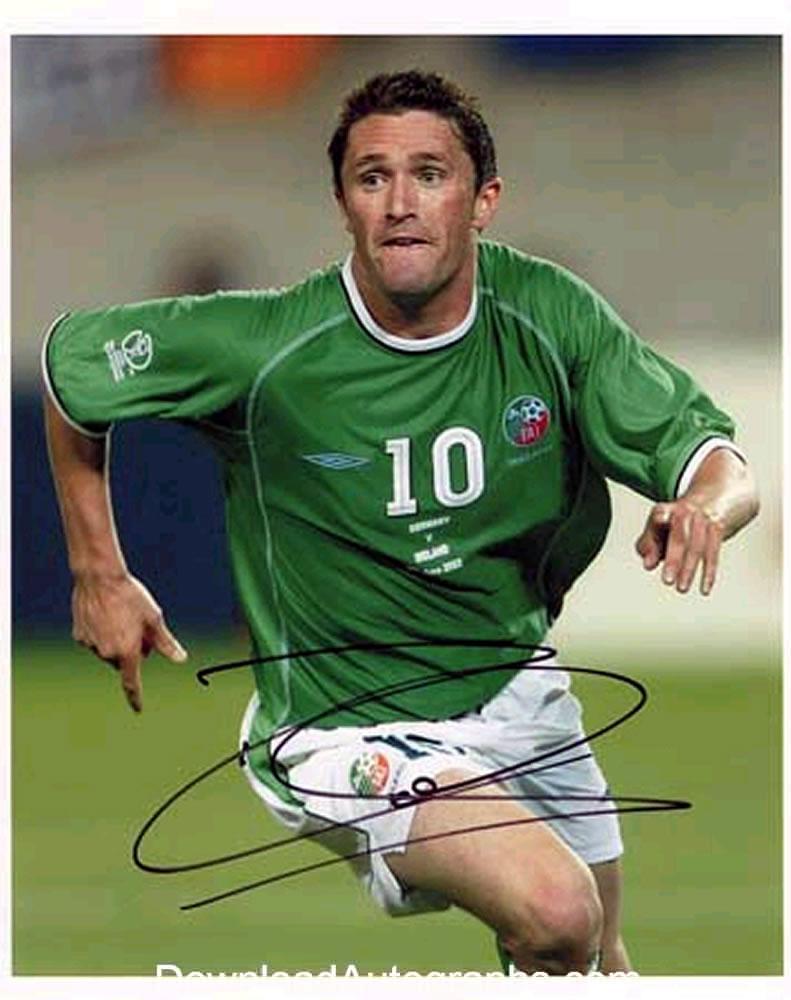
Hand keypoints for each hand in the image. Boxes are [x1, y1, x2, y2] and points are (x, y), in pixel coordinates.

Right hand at [71, 572, 186, 711]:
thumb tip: (181, 659)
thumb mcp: (153, 618)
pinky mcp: (79, 636)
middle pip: (123, 661)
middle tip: (138, 627)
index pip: (132, 682)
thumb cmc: (131, 596)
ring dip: (116, 641)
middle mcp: (107, 653)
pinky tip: (105, 613)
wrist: (99, 577)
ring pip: (108, 651)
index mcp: (128, 651)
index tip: (138, 709)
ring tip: (120, 615)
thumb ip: (166, 643)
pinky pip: (94, 640)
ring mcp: (91, 645)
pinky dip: (101, 632)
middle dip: (132, 651)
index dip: (135, 697)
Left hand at [635, 498, 724, 595]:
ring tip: (681, 588)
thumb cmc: (682, 518)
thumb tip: (648, 564)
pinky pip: (714, 552)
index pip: (658, 519)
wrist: (717, 493)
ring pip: (697, 546)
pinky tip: (704, 588)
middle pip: (679, 536)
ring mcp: (703, 519)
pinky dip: (709, 572)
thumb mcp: (662, 526)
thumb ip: (650, 545)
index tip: (650, 560)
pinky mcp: (718, 528)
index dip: (654, 537)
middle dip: (673, 559)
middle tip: (667, 580)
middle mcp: (685, 511)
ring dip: (689, 568)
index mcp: (667, 510)